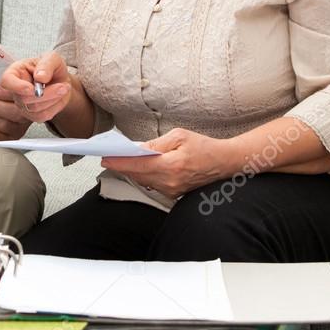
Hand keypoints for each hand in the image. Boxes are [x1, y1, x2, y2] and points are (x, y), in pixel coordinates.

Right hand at [0, 52, 72, 140]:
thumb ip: (46, 64)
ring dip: (53, 99)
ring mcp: (22, 104)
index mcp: (15, 72)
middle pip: (24, 99)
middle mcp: (15, 90)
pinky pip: (42, 116)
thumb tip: (40, 77)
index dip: (16, 86)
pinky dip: (55, 107)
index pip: (7, 81)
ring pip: (34, 109)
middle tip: (62, 86)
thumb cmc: (52, 67)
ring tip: (63, 88)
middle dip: (46, 94)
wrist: (60, 80)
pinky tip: (58, 98)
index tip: (31, 88)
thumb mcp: (53, 59)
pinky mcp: (32, 115)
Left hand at [100, 128, 235, 197]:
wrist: (225, 162)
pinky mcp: (174, 193)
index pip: (138, 165)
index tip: (105, 158)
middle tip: (107, 157)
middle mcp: (170, 182)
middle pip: (137, 175)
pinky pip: (152, 184)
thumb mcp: (179, 136)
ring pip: (143, 180)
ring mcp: (172, 190)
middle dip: (121, 166)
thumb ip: (156, 144)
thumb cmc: (204, 147)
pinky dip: (142, 175)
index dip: (119, 162)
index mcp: (171, 166)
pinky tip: (136, 167)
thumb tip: (137, 148)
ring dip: (131, 171)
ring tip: (117, 160)